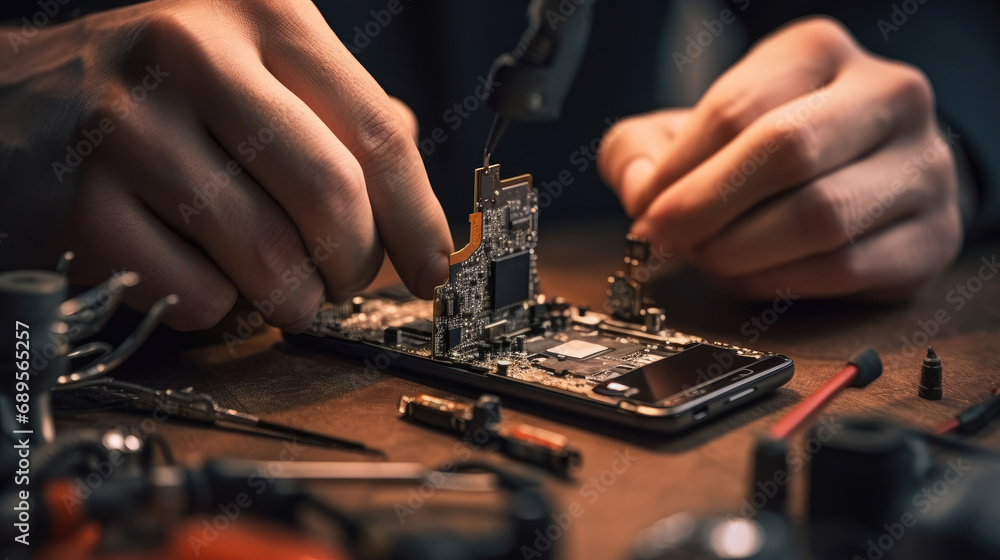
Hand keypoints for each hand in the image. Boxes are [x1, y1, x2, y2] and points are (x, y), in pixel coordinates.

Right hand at [0, 0, 450, 330]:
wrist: (18, 97)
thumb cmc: (159, 91)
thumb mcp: (253, 64)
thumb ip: (336, 115)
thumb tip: (416, 209)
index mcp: (260, 13)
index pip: (376, 132)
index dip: (419, 218)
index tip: (435, 268)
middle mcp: (193, 53)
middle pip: (331, 196)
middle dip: (355, 265)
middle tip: (345, 279)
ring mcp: (130, 126)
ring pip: (268, 257)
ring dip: (295, 298)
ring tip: (287, 288)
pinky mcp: (82, 202)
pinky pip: (200, 293)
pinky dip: (222, 307)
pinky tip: (206, 273)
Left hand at [598, 17, 961, 298]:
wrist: (863, 173)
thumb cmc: (767, 147)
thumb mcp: (695, 128)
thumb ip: (642, 148)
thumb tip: (637, 191)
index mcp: (819, 52)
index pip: (737, 110)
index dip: (677, 171)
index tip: (645, 209)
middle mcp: (887, 96)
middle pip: (787, 151)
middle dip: (707, 208)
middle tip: (666, 239)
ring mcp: (922, 166)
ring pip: (821, 217)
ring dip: (740, 252)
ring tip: (706, 258)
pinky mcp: (932, 235)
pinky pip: (846, 268)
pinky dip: (778, 282)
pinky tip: (747, 276)